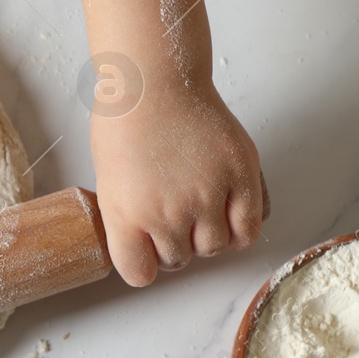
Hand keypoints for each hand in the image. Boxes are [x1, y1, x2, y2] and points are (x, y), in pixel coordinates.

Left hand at [91, 75, 264, 285]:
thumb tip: (151, 251)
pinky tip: (228, 213)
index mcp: (126, 216)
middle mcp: (166, 213)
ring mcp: (206, 195)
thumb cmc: (126, 126)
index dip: (144, 262)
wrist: (153, 83)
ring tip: (199, 207)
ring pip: (213, 249)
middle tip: (173, 214)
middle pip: (177, 261)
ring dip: (207, 235)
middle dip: (175, 243)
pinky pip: (247, 230)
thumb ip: (130, 223)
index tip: (146, 248)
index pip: (139, 274)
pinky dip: (239, 230)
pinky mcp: (239, 175)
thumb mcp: (110, 183)